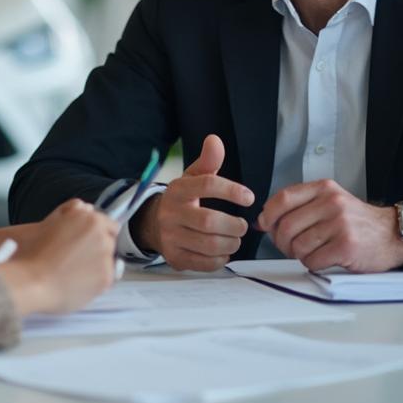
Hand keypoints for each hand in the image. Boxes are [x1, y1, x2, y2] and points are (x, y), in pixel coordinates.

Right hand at [0, 199, 118, 315]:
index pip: (110, 225)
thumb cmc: (35, 253)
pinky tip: (77, 282)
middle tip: (78, 258)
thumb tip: (86, 208)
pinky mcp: (106, 278)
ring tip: (75, 272)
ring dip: (97, 265)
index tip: (88, 243)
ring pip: (109, 261)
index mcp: (91, 220)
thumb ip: (70, 210)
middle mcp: (102, 236)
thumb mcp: (49, 221)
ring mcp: (106, 258)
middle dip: (98, 248)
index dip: (98, 234)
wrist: (32, 281)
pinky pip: (106, 279)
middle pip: (110, 242)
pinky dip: (95, 281)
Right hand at [133, 134, 253, 271]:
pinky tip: (223, 251)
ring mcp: (171, 237)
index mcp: (178, 189)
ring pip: (209, 244)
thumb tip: (215, 140)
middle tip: (242, 225)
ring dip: (231, 243)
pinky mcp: (174, 257)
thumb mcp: (192, 177)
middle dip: (234, 225)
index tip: (249, 197)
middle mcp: (171, 213)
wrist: (153, 224)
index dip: (231, 190)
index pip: (207, 185)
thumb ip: (207, 161)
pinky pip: (204, 262)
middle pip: (210, 221)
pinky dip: (220, 259)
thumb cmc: (182, 199)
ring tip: (235, 238)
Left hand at [257, 179, 402, 272]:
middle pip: (286, 226)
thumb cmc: (356, 221)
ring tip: (312, 252)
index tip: (266, 225)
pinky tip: (324, 259)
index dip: (268, 215)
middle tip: (289, 247)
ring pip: (298, 246)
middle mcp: (331, 203)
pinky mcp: (347, 246)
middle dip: (282, 242)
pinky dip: (313, 264)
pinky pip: (313, 260)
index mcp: (323, 189)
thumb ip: (298, 207)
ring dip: (300, 255)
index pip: (283, 198)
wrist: (392, 234)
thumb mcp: (329, 202)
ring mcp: (340, 224)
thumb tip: (263, 221)